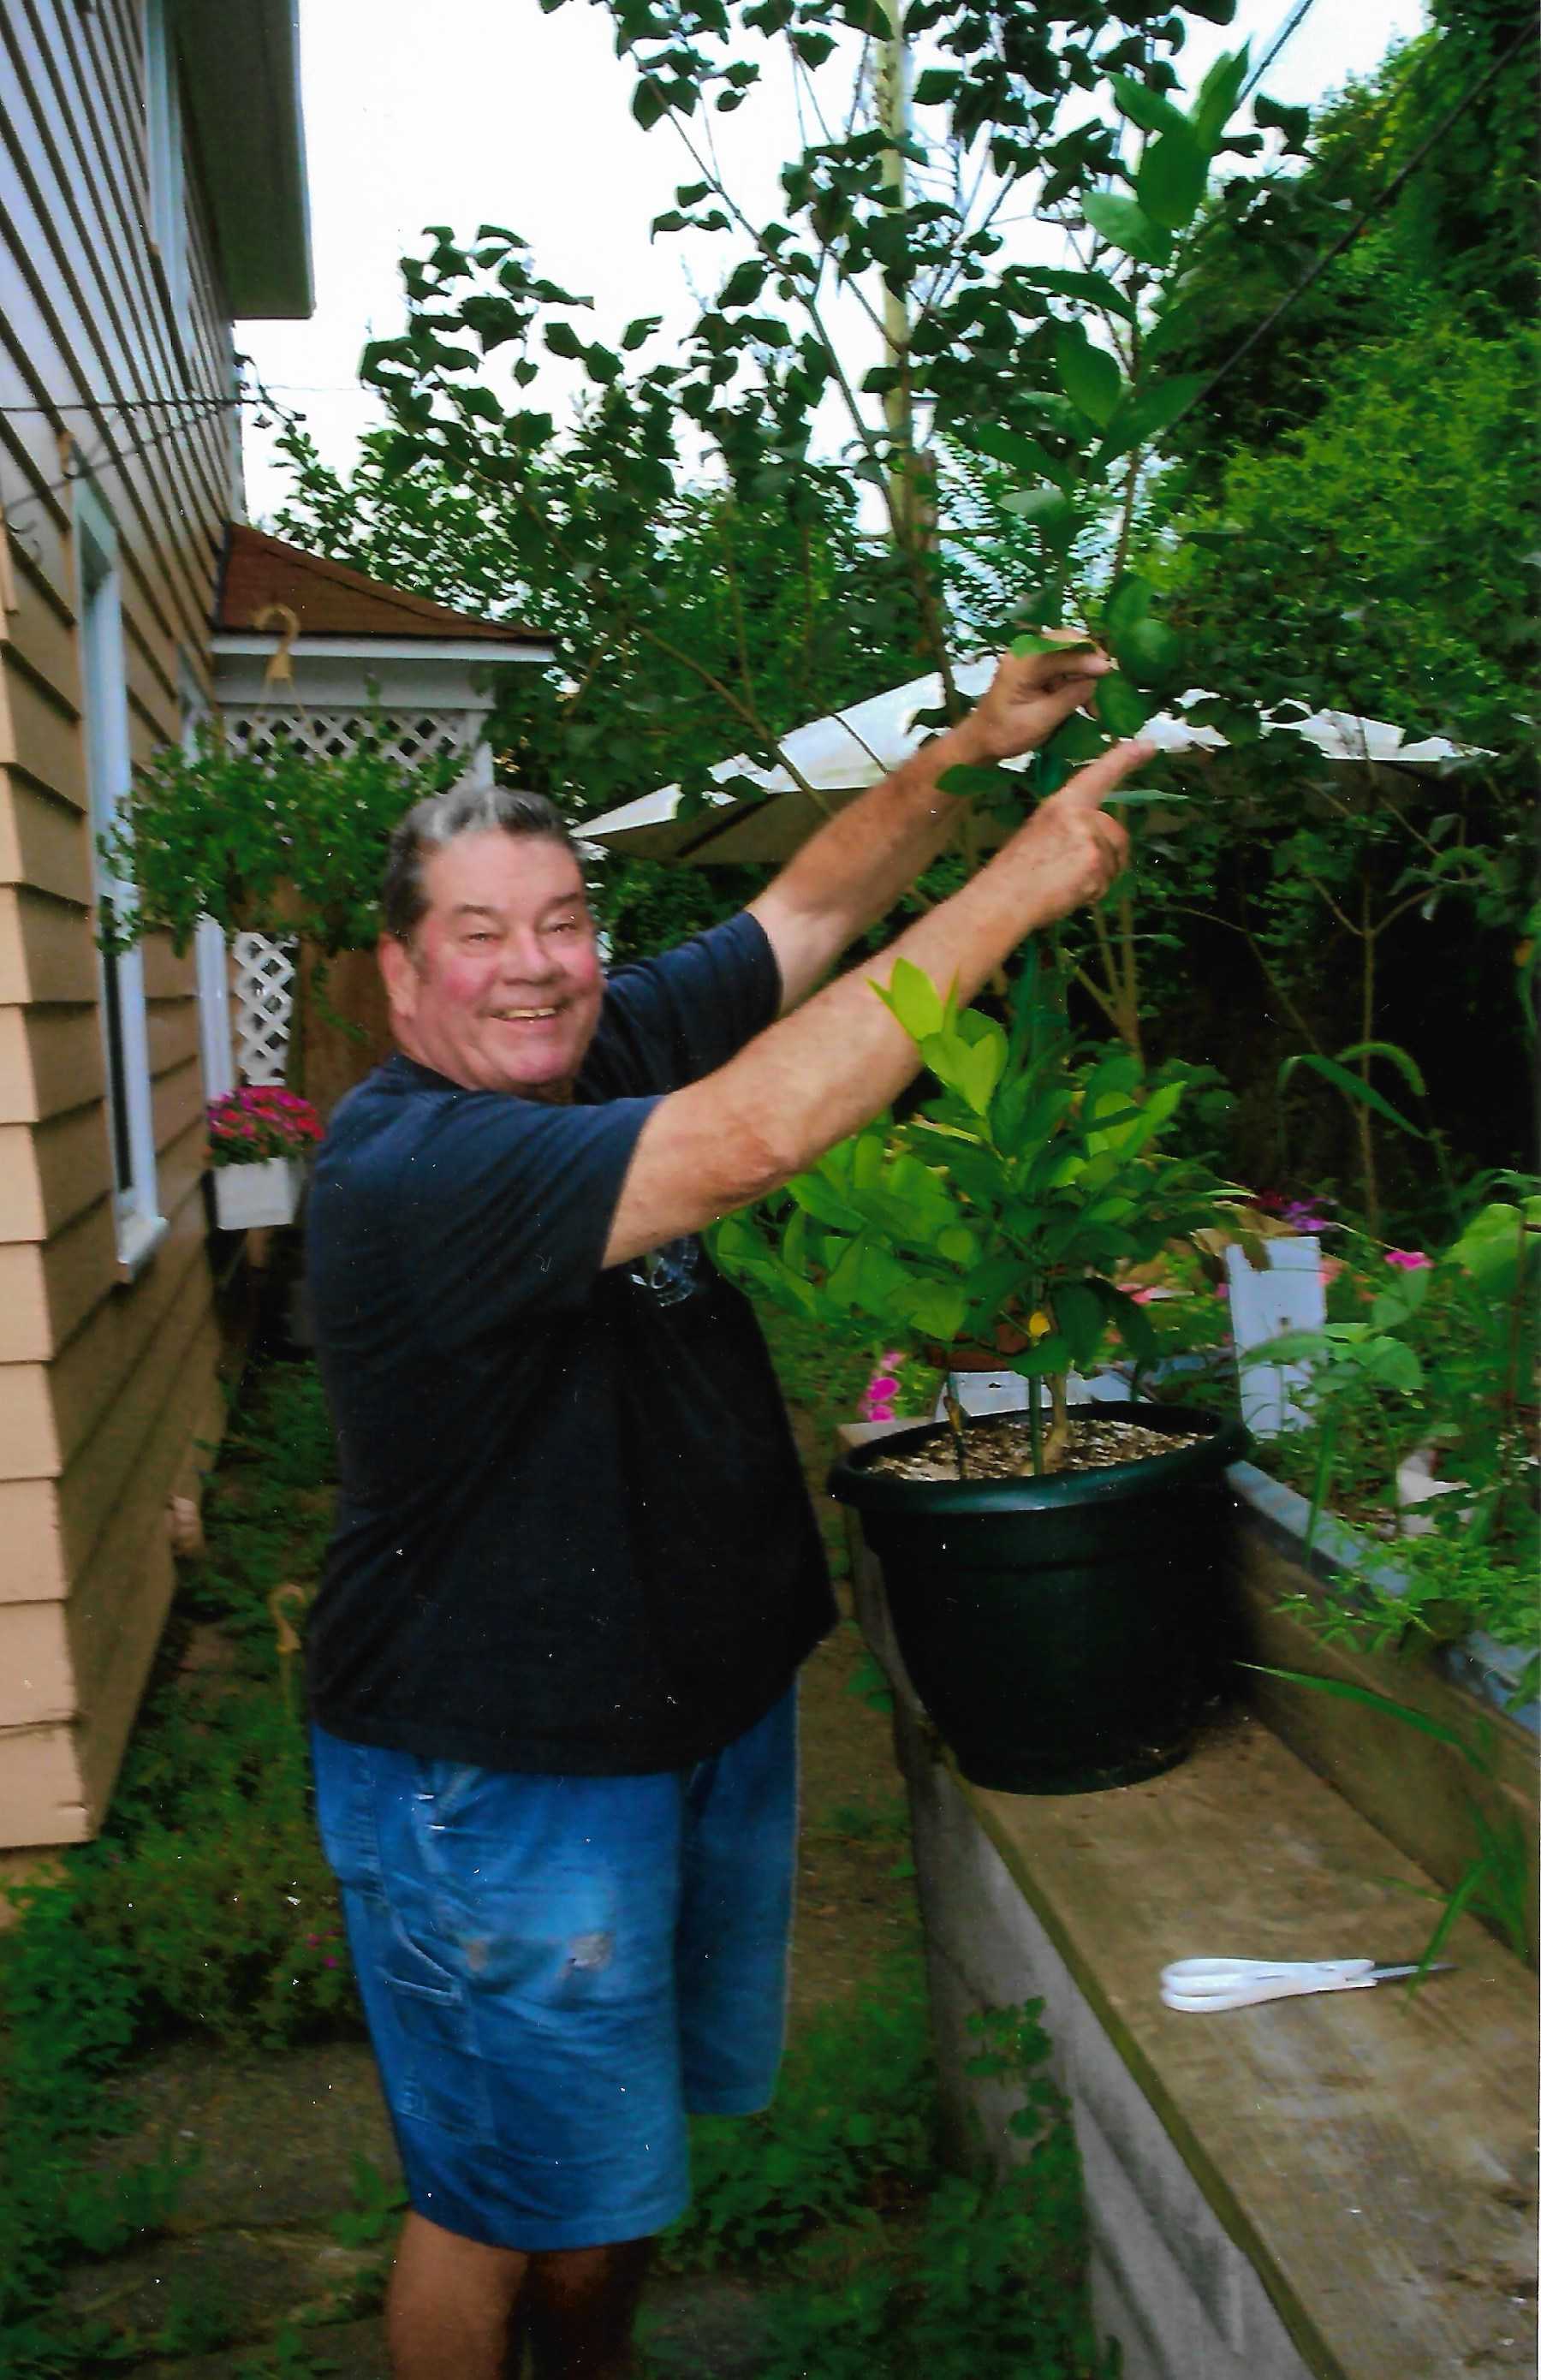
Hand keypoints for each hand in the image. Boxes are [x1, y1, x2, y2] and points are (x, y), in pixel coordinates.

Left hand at [962, 632, 1113, 765]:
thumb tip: (1095, 681)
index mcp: (1021, 664)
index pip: (1059, 651)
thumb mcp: (1041, 720)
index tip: (1107, 670)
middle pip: (1065, 642)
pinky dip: (1076, 678)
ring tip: (1095, 698)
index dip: (1086, 658)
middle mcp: (1025, 653)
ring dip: (1084, 671)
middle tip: (1107, 676)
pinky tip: (1086, 697)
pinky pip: (1062, 664)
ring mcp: (1029, 658)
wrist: (982, 740)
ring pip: (1067, 652)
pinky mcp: (1035, 668)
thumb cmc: (1006, 734)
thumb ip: (1069, 697)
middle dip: (1089, 658)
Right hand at [1006, 737, 1146, 923]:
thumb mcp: (1038, 832)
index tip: (1148, 745)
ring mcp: (1090, 839)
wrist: (1003, 898)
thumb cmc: (1014, 871)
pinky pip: (1107, 883)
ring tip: (1065, 885)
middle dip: (1106, 856)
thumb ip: (1069, 826)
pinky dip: (1092, 893)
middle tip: (1073, 873)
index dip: (1125, 758)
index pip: (1099, 774)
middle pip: (1116, 834)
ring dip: (1098, 879)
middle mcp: (1080, 816)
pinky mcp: (1096, 864)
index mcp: (1062, 803)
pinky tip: (1067, 894)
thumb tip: (1092, 839)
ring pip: (1114, 862)